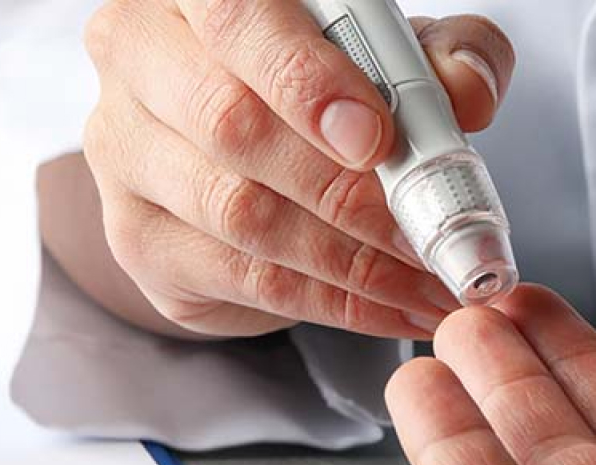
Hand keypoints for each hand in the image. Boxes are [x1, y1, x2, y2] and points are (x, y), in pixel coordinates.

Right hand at [81, 0, 514, 337]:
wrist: (245, 156)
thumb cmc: (321, 84)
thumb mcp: (393, 51)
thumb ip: (442, 55)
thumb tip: (470, 95)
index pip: (236, 20)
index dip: (306, 81)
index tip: (375, 138)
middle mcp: (140, 59)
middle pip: (232, 125)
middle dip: (345, 190)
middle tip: (425, 231)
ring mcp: (125, 153)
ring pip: (239, 215)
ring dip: (352, 260)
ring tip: (430, 279)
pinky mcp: (140, 239)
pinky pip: (244, 278)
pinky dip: (335, 301)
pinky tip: (395, 306)